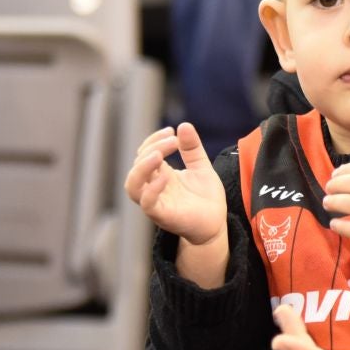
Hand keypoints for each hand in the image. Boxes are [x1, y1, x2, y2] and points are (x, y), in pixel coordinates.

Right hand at [126, 123, 226, 244]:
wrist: (216, 224)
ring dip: (142, 168)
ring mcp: (156, 202)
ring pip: (133, 186)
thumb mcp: (201, 167)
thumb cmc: (206, 198)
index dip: (153, 140)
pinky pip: (147, 203)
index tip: (172, 132)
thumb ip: (192, 149)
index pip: (144, 153)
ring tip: (158, 155)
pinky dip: (152, 189)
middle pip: (137, 166)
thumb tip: (184, 125)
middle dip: (152, 148)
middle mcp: (153, 187)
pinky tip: (166, 176)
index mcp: (160, 174)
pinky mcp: (163, 216)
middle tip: (173, 141)